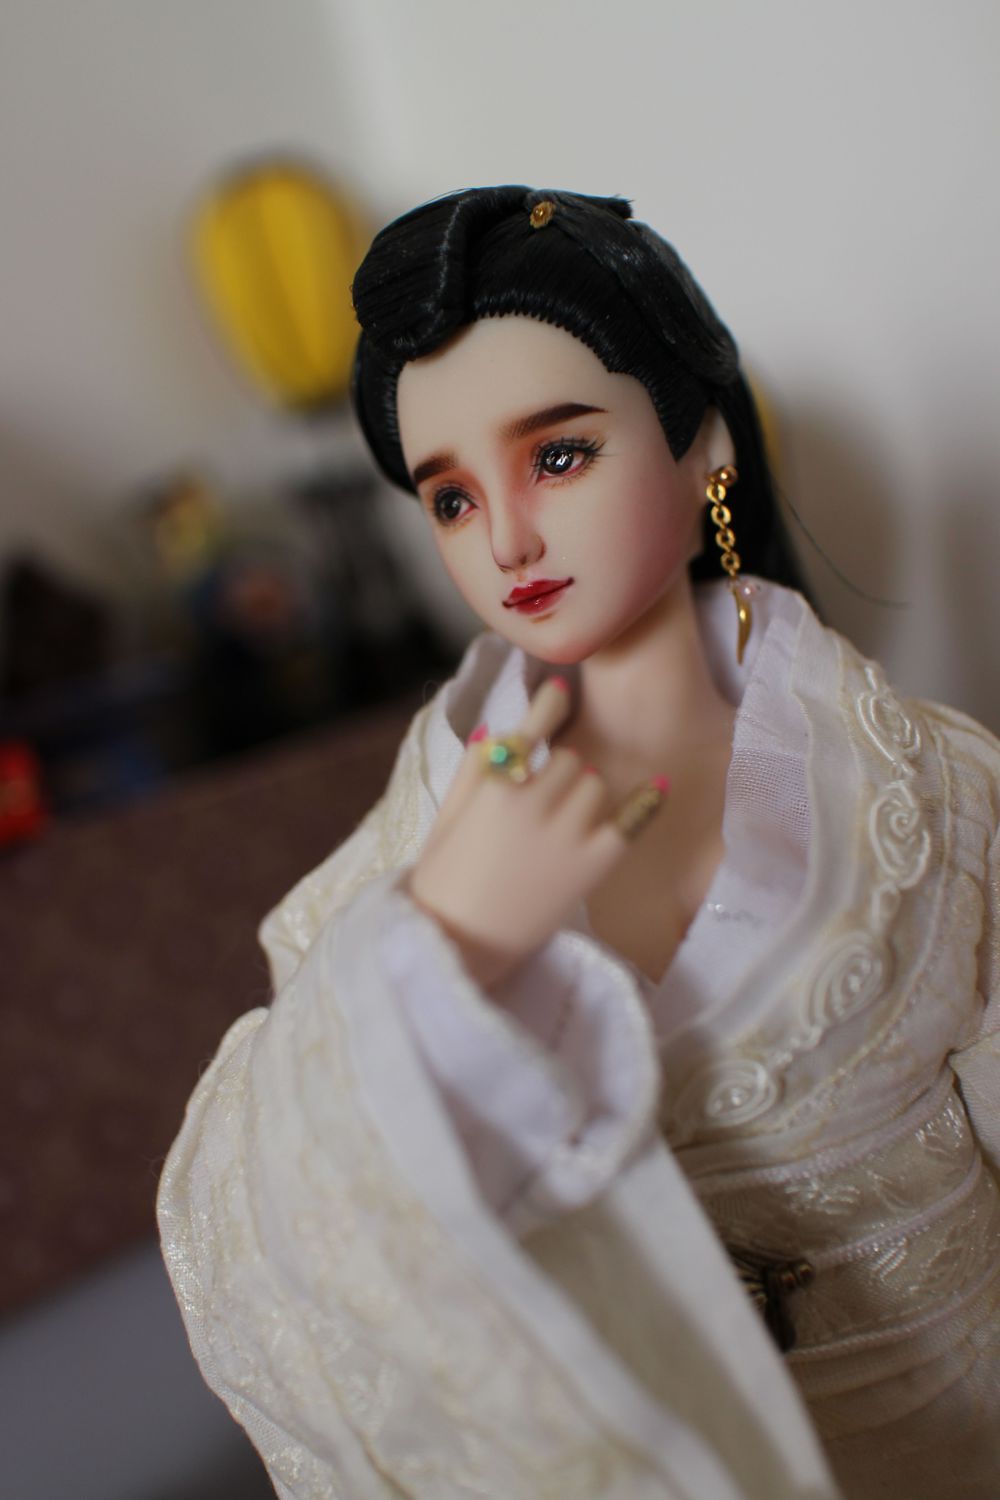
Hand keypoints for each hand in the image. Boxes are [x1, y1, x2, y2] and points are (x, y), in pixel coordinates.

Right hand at [409, 678, 666, 989]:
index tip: (562, 688)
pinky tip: (659, 787)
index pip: (532, 728)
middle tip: (549, 790)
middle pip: (569, 759)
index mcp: (494, 787)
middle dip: (560, 768)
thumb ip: (473, 769)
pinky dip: (646, 803)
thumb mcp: (447, 817)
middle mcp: (534, 803)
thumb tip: (498, 726)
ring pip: (595, 784)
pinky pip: (630, 823)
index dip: (549, 704)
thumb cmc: (442, 880)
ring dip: (585, 791)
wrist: (455, 944)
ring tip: (570, 814)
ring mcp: (566, 835)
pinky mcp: (591, 867)